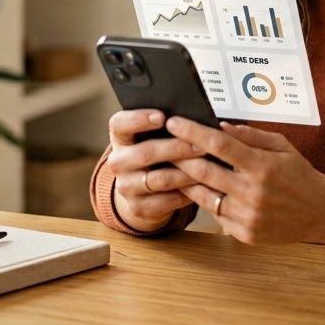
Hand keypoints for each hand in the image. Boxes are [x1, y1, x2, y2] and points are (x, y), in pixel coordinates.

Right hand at [105, 109, 204, 231]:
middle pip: (145, 153)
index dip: (139, 119)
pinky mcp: (137, 207)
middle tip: (201, 146)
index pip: (120, 123)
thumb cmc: (157, 152)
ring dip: (186, 173)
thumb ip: (168, 127)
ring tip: (207, 167)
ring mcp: (125, 186)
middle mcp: (117, 162)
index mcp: (120, 137)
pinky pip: (165, 201)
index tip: (162, 116)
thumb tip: (194, 121)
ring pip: (159, 179)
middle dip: (176, 148)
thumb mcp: (155, 136)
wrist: (144, 189)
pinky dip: (186, 194)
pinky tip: (200, 187)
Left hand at [165, 117, 324, 245]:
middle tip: (163, 144)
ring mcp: (247, 216)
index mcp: (262, 166)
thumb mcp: (282, 146)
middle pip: (203, 171)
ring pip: (204, 196)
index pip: (219, 144)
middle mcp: (252, 192)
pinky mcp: (244, 234)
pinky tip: (200, 191)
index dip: (192, 132)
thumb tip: (218, 125)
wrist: (320, 212)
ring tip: (174, 168)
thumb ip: (250, 136)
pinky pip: (216, 215)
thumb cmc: (300, 174)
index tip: (174, 122)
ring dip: (185, 180)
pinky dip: (207, 201)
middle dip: (178, 156)